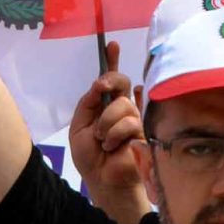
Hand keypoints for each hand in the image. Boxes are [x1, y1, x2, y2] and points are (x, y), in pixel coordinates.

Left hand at [67, 40, 150, 223]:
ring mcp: (135, 119)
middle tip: (101, 87)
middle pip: (121, 81)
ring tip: (102, 140)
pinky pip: (129, 122)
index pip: (111, 79)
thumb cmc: (90, 155)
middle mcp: (122, 108)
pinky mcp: (144, 132)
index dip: (112, 60)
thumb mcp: (79, 126)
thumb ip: (88, 103)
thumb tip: (98, 84)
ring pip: (122, 104)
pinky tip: (113, 146)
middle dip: (110, 79)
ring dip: (105, 123)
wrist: (101, 179)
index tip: (111, 44)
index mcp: (104, 105)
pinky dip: (114, 135)